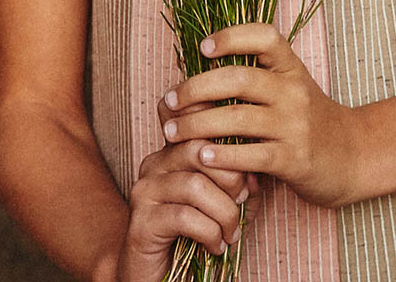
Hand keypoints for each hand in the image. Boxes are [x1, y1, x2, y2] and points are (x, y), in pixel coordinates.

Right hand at [114, 136, 257, 281]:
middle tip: (241, 203)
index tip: (246, 179)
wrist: (158, 276)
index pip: (201, 129)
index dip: (230, 148)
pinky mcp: (141, 222)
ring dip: (224, 212)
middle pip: (199, 150)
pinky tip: (215, 246)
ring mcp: (145, 191)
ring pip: (194, 185)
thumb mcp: (224, 204)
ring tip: (231, 233)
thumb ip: (240, 184)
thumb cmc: (194, 235)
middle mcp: (154, 164)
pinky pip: (184, 217)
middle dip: (230, 178)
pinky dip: (209, 233)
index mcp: (172, 152)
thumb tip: (254, 173)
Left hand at [161, 23, 360, 208]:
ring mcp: (294, 123)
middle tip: (169, 100)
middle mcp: (293, 90)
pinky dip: (223, 155)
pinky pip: (251, 155)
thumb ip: (255, 77)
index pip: (264, 36)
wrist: (351, 155)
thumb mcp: (289, 88)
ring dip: (197, 125)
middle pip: (239, 78)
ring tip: (173, 131)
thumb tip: (198, 74)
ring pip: (238, 118)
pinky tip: (202, 156)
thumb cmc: (308, 119)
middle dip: (196, 88)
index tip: (203, 48)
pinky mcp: (294, 158)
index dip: (232, 36)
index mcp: (290, 66)